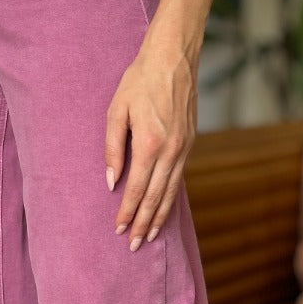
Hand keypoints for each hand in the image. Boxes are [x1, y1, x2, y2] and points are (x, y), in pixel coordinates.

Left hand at [105, 32, 198, 250]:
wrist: (173, 58)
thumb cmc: (139, 80)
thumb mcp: (116, 111)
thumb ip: (112, 149)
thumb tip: (111, 182)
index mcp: (150, 144)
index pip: (137, 189)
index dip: (127, 212)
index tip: (118, 229)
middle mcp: (171, 150)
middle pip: (156, 197)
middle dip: (143, 223)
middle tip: (134, 245)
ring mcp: (184, 147)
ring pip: (171, 191)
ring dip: (160, 215)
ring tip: (150, 235)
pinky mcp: (191, 142)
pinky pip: (180, 177)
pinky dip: (171, 196)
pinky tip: (164, 207)